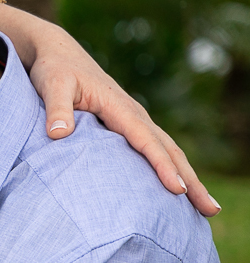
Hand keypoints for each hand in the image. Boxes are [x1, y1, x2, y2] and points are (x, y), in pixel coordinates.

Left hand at [27, 31, 219, 215]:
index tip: (178, 190)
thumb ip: (56, 109)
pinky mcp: (126, 124)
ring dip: (188, 177)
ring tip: (205, 207)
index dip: (162, 166)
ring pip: (167, 150)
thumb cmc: (54, 69)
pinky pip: (154, 149)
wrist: (57, 53)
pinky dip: (171, 168)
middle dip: (191, 180)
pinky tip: (177, 189)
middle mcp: (133, 113)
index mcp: (118, 106)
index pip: (145, 140)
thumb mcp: (52, 85)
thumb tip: (59, 134)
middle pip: (168, 149)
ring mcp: (133, 119)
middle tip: (210, 209)